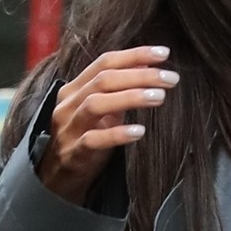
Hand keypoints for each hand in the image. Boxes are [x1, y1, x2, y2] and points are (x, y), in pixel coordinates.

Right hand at [36, 45, 178, 203]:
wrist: (60, 176)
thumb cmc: (85, 138)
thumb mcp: (101, 111)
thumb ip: (119, 90)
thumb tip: (147, 66)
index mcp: (75, 88)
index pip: (105, 62)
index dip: (134, 55)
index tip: (164, 54)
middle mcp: (69, 104)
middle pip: (104, 80)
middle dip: (140, 75)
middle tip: (170, 78)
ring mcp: (69, 128)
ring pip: (96, 104)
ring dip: (130, 97)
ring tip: (159, 97)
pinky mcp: (73, 153)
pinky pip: (93, 140)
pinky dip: (117, 134)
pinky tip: (139, 132)